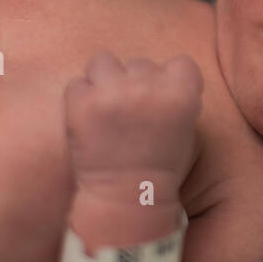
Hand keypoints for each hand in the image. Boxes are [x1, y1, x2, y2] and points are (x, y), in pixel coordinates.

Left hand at [64, 53, 202, 199]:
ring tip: (105, 109)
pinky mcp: (81, 103)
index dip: (171, 80)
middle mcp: (149, 87)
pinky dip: (79, 99)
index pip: (181, 63)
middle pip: (139, 63)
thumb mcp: (185, 129)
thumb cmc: (159, 166)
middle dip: (134, 83)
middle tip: (130, 113)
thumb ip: (173, 95)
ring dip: (103, 80)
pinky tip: (89, 121)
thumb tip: (154, 74)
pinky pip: (77, 84)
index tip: (163, 100)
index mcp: (181, 93)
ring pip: (104, 62)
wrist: (126, 199)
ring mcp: (113, 92)